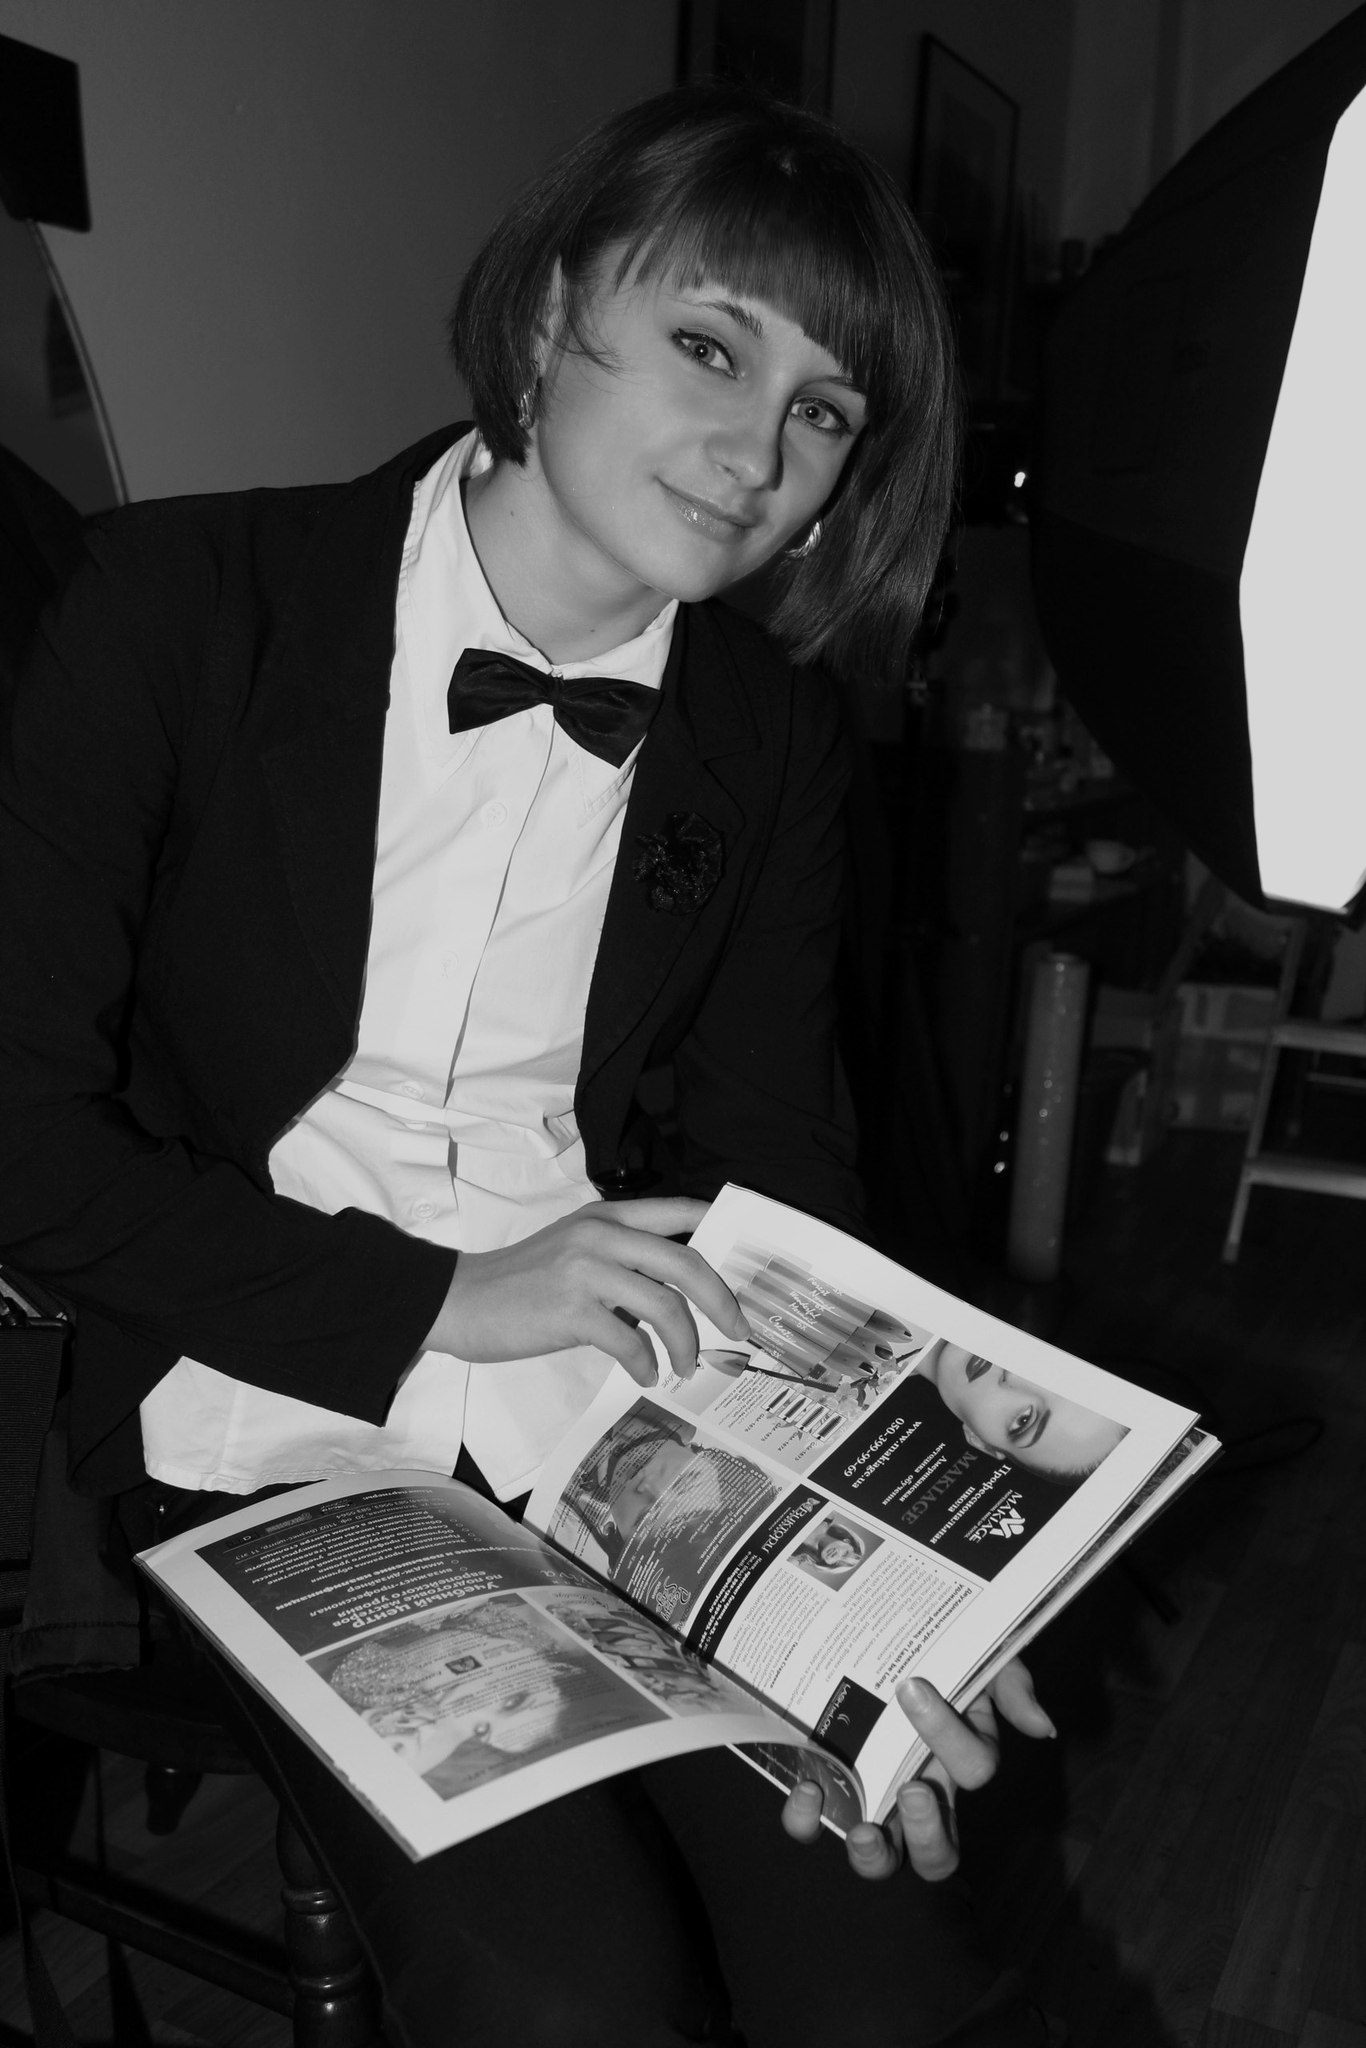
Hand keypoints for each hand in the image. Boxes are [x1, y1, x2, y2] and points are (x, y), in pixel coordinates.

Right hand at [421, 1197, 747, 1384]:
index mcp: (606, 1216)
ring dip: (686, 1343)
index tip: (743, 1263)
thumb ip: (621, 1258)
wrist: (460, 1299)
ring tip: (686, 1365)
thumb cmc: (520, 1282)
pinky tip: (645, 1374)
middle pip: (686, 1262)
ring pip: (665, 1305)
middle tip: (737, 1329)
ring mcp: (586, 1270)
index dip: (719, 1230)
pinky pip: (630, 1341)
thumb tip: (676, 1297)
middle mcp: (601, 1235)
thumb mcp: (574, 1249)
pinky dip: (646, 1364)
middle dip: (721, 1301)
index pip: (678, 1210)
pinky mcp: (571, 1310)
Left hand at [780, 1658, 1054, 1880]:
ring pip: (884, 1861)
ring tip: (863, 1830)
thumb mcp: (975, 1653)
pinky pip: (815, 1825)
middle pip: (939, 1854)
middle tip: (912, 1790)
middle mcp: (920, 1791)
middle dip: (930, 1835)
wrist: (870, 1622)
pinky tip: (808, 1790)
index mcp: (959, 1757)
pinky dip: (807, 1821)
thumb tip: (1042, 1727)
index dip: (949, 1737)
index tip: (912, 1687)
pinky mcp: (825, 1789)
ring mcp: (871, 1798)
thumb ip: (1008, 1684)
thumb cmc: (934, 1650)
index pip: (973, 1768)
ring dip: (875, 1856)